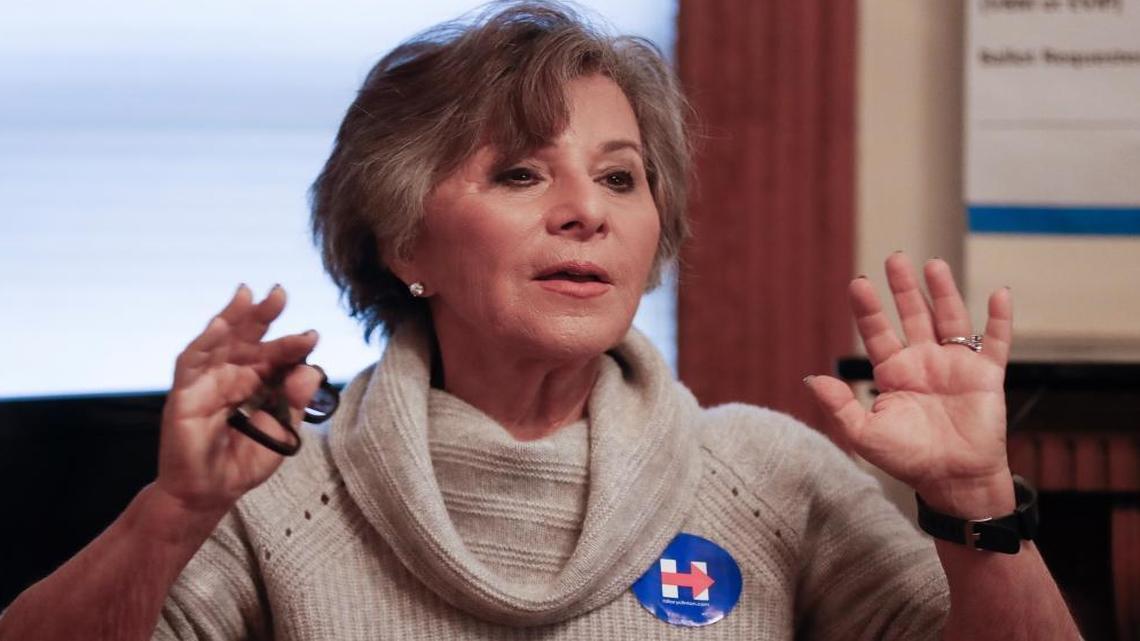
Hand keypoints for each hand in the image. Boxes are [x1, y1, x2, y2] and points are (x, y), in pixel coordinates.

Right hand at [155, 284, 320, 515]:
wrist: (208, 494)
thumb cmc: (241, 464)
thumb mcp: (280, 433)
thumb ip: (294, 402)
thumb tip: (313, 369)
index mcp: (252, 384)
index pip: (272, 356)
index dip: (290, 344)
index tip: (312, 336)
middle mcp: (228, 377)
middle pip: (245, 338)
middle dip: (261, 315)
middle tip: (279, 293)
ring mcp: (204, 383)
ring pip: (218, 343)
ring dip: (232, 318)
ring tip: (248, 295)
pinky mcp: (184, 396)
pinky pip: (192, 363)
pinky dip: (205, 343)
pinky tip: (220, 324)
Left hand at [805, 253, 1013, 513]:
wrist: (952, 480)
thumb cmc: (908, 459)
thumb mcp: (864, 434)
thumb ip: (839, 406)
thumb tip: (812, 378)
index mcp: (894, 372)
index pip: (878, 331)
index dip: (868, 308)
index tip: (858, 283)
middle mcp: (924, 362)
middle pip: (912, 315)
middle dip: (903, 288)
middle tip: (894, 258)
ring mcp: (956, 365)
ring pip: (950, 318)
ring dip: (943, 292)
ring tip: (932, 265)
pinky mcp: (986, 375)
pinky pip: (996, 342)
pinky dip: (999, 319)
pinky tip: (999, 293)